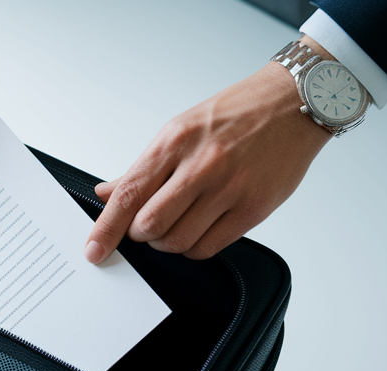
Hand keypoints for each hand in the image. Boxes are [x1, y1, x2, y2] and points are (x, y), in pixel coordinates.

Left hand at [84, 38, 334, 262]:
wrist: (292, 104)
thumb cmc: (235, 114)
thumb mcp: (180, 129)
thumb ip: (144, 166)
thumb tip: (108, 193)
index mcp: (175, 141)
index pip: (128, 193)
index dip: (106, 228)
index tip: (94, 249)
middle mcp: (201, 164)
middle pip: (150, 225)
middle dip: (141, 234)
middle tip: (147, 227)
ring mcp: (230, 187)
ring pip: (178, 241)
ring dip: (168, 243)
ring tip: (176, 225)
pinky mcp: (254, 207)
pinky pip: (209, 247)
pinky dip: (195, 248)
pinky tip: (199, 230)